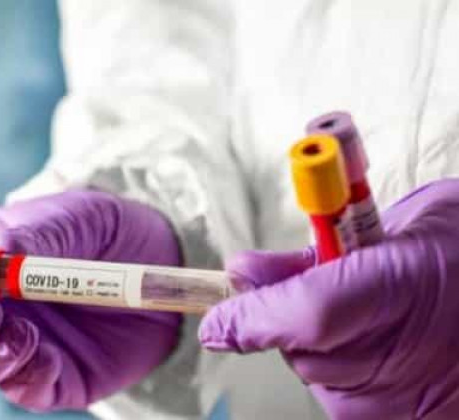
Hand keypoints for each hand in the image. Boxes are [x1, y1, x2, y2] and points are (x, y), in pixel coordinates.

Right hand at [0, 190, 181, 410]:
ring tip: (28, 336)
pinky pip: (19, 388)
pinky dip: (27, 376)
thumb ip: (41, 233)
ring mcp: (10, 339)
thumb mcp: (78, 217)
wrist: (159, 267)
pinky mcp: (43, 376)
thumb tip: (1, 251)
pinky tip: (49, 357)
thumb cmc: (106, 231)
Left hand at [200, 179, 458, 418]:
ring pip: (323, 381)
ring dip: (327, 350)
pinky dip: (354, 377)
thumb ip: (317, 251)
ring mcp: (412, 404)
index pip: (305, 315)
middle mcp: (406, 358)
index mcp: (403, 287)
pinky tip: (394, 350)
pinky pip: (353, 404)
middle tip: (333, 287)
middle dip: (291, 322)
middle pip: (304, 353)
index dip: (252, 319)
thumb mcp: (409, 222)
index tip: (216, 321)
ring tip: (382, 316)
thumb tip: (244, 271)